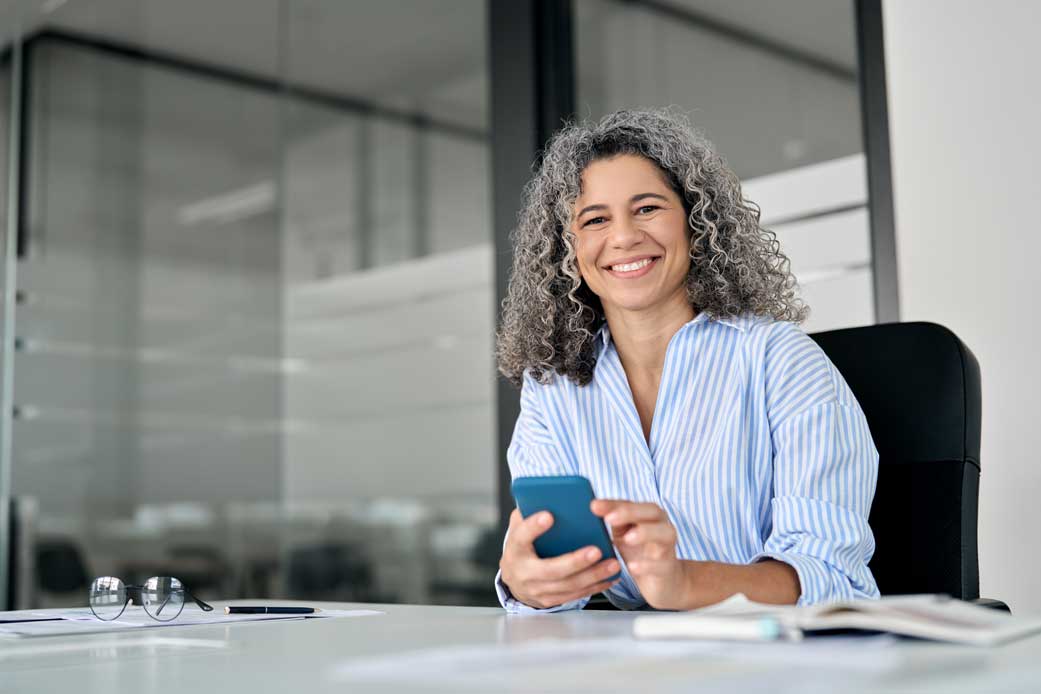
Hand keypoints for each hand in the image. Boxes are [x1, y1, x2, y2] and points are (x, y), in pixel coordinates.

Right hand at [499, 508, 620, 608]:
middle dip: (575, 561)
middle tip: (597, 550)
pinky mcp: (550, 600)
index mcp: (515, 549)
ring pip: (568, 585)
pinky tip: (610, 577)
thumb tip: (550, 495)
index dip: (534, 527)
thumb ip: (531, 512)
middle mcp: (523, 572)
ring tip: (613, 564)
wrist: (514, 578)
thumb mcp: (520, 526)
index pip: (522, 536)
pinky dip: (595, 586)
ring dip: (593, 575)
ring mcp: (537, 590)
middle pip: (551, 569)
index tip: (549, 515)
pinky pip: (575, 595)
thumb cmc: (523, 546)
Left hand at [591, 499, 690, 609]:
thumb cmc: (640, 552)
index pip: (631, 503)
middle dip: (630, 512)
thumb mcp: (623, 534)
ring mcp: (667, 547)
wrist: (664, 581)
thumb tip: (588, 510)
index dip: (613, 504)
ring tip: (627, 538)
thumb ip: (612, 521)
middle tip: (609, 518)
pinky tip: (632, 567)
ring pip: (664, 534)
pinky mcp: (667, 569)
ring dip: (645, 533)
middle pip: (652, 511)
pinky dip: (647, 565)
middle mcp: (662, 526)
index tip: (594, 506)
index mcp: (648, 515)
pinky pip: (660, 565)